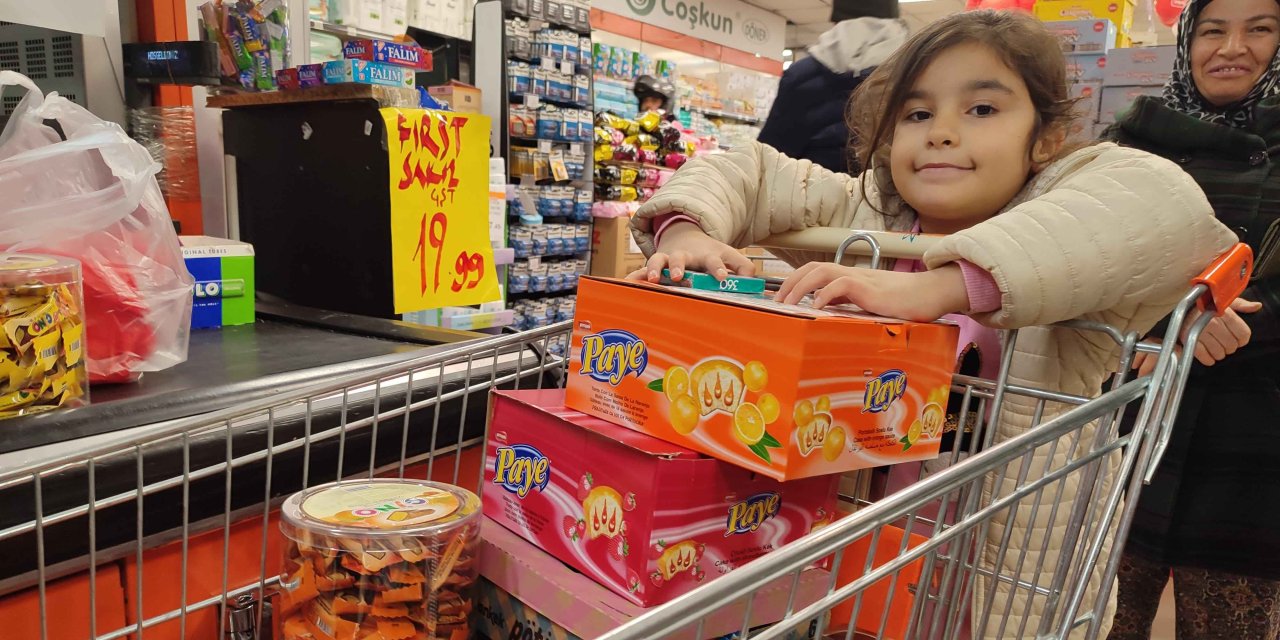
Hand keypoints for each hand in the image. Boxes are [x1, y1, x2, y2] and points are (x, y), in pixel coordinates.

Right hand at [627, 221, 755, 282]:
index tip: (721, 277)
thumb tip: (755, 282)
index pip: (713, 260)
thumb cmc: (710, 252)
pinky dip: (634, 276)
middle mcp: (686, 255)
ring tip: (652, 279)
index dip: (717, 268)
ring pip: (658, 260)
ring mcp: (668, 258)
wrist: (686, 235)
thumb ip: (744, 267)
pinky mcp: (655, 263)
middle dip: (679, 267)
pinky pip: (641, 270)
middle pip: (681, 259)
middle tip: (678, 276)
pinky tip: (626, 284)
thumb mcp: (730, 255)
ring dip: (654, 269)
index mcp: (706, 255)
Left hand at [774, 262, 970, 321]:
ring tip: (787, 304)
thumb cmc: (906, 302)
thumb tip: (827, 315)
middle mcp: (852, 275)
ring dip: (800, 287)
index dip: (795, 281)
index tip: (781, 298)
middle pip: (812, 268)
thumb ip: (851, 306)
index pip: (815, 272)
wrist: (932, 293)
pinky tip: (814, 308)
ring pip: (821, 272)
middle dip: (790, 283)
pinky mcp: (870, 289)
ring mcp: (861, 279)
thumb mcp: (871, 305)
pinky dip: (823, 295)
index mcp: (851, 278)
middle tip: (776, 301)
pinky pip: (840, 285)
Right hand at [1183, 298, 1260, 365]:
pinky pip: (1203, 356)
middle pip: (1231, 345)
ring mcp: (1199, 332)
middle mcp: (1212, 322)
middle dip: (1231, 347)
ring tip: (1217, 349)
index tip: (1239, 340)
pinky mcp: (1187, 339)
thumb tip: (1256, 306)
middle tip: (1226, 344)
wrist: (1181, 306)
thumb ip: (1241, 304)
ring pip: (1219, 352)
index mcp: (1224, 313)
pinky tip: (1210, 357)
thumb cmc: (1206, 304)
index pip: (1243, 333)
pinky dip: (1208, 359)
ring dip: (1220, 354)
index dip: (1243, 339)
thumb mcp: (1224, 301)